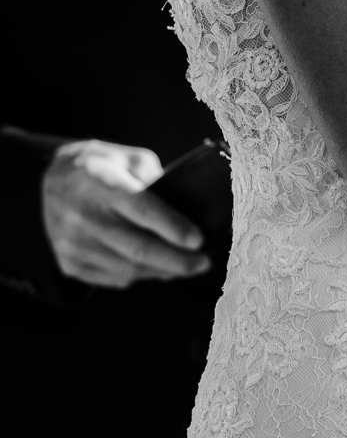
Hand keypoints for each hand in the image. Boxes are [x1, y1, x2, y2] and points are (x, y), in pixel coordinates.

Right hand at [41, 140, 210, 287]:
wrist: (53, 180)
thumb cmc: (100, 168)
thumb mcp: (130, 158)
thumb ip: (157, 180)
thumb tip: (186, 212)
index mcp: (102, 183)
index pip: (142, 210)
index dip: (173, 228)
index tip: (198, 240)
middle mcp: (84, 215)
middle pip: (138, 248)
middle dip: (178, 260)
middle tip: (203, 262)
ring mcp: (73, 242)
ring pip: (129, 269)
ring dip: (164, 271)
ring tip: (185, 267)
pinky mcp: (70, 262)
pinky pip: (114, 278)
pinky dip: (142, 276)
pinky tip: (157, 268)